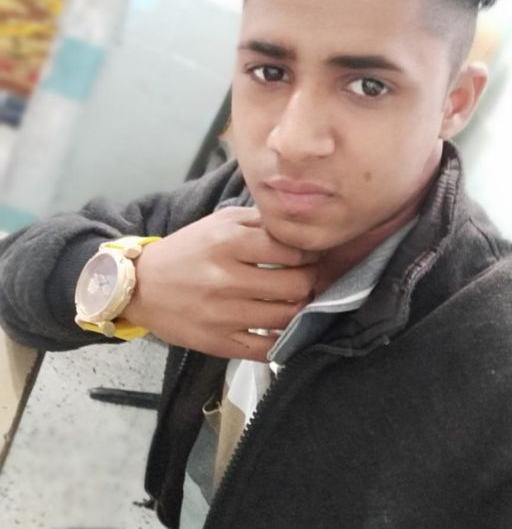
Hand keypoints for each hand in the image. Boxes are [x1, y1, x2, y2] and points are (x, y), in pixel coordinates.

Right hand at [122, 207, 318, 360]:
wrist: (141, 287)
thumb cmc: (187, 250)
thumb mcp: (220, 221)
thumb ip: (259, 221)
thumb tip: (299, 229)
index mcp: (229, 241)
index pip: (291, 250)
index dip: (310, 253)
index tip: (311, 256)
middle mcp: (227, 278)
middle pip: (296, 285)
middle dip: (311, 281)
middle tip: (309, 278)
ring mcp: (223, 314)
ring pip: (287, 317)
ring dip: (300, 309)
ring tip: (297, 300)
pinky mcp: (219, 343)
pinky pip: (266, 349)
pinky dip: (282, 340)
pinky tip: (282, 328)